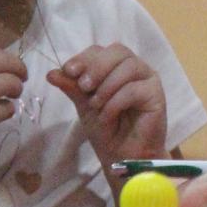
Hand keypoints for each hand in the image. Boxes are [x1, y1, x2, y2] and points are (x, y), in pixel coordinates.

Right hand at [0, 38, 27, 170]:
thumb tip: (0, 60)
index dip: (1, 53)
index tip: (3, 64)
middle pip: (5, 60)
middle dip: (18, 69)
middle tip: (20, 78)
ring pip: (11, 82)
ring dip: (16, 89)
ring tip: (10, 96)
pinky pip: (8, 108)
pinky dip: (7, 111)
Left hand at [47, 44, 167, 166]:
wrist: (121, 156)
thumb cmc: (106, 130)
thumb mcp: (83, 106)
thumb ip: (72, 88)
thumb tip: (50, 73)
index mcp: (115, 67)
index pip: (100, 50)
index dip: (84, 57)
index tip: (69, 71)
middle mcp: (134, 69)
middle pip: (118, 50)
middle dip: (97, 66)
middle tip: (84, 86)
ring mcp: (148, 80)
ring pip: (128, 66)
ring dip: (107, 85)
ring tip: (96, 105)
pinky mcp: (157, 95)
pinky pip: (134, 89)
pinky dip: (116, 101)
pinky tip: (108, 115)